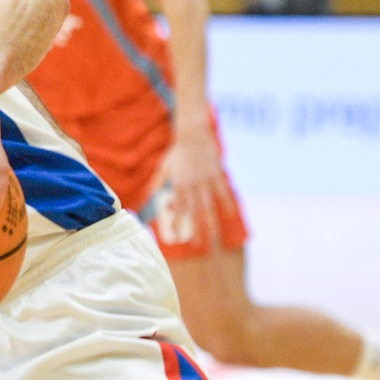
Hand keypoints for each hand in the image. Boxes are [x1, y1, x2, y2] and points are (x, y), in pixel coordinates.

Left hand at [154, 125, 234, 250]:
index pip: (179, 207)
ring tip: (216, 238)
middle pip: (196, 211)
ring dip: (213, 223)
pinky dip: (227, 204)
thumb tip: (149, 195)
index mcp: (180, 183)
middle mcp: (194, 184)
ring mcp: (207, 180)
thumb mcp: (164, 166)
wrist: (194, 134)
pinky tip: (230, 216)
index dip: (178, 222)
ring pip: (211, 205)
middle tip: (198, 246)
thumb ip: (158, 182)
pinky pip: (224, 192)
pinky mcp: (217, 174)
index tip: (176, 236)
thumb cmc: (178, 151)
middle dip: (197, 230)